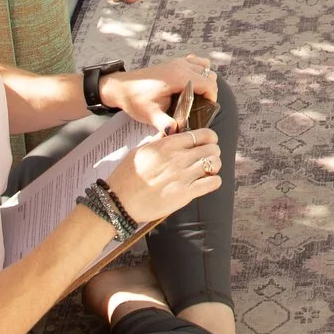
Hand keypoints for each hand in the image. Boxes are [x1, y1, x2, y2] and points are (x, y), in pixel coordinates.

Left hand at [102, 57, 215, 133]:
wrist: (121, 87)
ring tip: (197, 95)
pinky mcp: (174, 62)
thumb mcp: (149, 114)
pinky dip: (198, 70)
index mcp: (178, 77)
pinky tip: (190, 84)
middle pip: (209, 75)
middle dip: (209, 91)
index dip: (212, 97)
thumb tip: (176, 132)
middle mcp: (181, 66)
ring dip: (205, 79)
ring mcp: (178, 62)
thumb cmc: (135, 99)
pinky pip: (195, 61)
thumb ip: (164, 123)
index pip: (208, 83)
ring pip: (204, 66)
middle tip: (200, 106)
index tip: (205, 110)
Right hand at [103, 126, 222, 224]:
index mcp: (168, 144)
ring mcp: (183, 176)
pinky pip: (212, 183)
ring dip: (215, 166)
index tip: (208, 143)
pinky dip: (214, 182)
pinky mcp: (185, 194)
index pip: (203, 134)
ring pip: (215, 164)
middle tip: (208, 158)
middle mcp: (179, 158)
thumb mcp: (141, 150)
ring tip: (208, 171)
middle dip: (213, 152)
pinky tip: (207, 183)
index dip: (209, 138)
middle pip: (212, 148)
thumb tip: (170, 132)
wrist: (118, 201)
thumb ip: (159, 140)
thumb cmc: (126, 176)